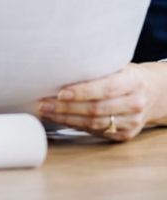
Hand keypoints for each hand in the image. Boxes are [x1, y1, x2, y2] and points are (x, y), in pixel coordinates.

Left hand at [38, 63, 161, 140]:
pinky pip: (97, 131)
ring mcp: (132, 122)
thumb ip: (96, 66)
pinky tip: (60, 120)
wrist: (154, 93)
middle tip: (44, 104)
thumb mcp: (117, 64)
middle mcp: (134, 103)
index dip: (82, 92)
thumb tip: (60, 65)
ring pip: (95, 123)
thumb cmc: (127, 74)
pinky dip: (76, 126)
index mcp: (132, 82)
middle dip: (66, 108)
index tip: (61, 93)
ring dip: (66, 119)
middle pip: (96, 109)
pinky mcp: (126, 134)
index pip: (105, 88)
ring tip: (46, 112)